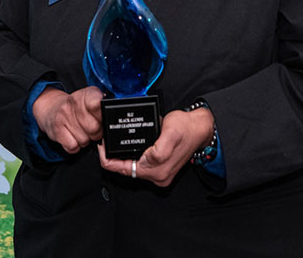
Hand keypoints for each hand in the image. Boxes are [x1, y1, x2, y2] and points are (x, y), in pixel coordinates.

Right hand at [32, 86, 102, 153]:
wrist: (51, 108)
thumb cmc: (76, 107)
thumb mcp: (90, 100)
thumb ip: (102, 107)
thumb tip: (111, 120)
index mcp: (86, 94)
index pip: (97, 103)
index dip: (102, 114)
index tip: (102, 116)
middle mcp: (73, 103)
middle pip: (94, 128)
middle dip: (96, 132)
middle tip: (92, 128)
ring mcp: (63, 117)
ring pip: (84, 140)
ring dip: (85, 140)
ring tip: (81, 131)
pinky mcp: (56, 131)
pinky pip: (73, 147)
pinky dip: (75, 146)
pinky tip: (73, 136)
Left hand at [98, 108, 214, 186]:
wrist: (200, 127)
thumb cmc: (186, 128)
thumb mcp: (170, 133)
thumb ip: (158, 150)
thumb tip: (147, 157)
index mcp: (157, 171)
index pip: (123, 170)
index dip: (108, 159)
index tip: (101, 147)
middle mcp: (158, 176)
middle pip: (127, 170)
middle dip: (114, 157)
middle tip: (105, 142)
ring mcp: (160, 173)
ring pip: (133, 167)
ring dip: (123, 156)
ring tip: (114, 143)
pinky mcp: (161, 167)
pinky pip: (140, 164)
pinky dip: (133, 155)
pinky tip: (129, 145)